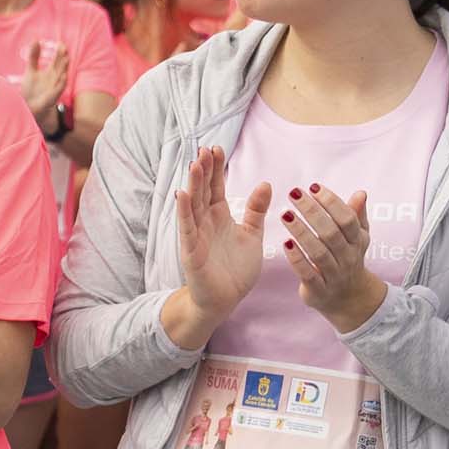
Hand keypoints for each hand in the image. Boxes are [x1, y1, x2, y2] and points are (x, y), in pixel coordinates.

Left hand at [17, 40, 70, 126]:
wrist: (28, 107)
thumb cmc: (32, 89)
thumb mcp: (31, 70)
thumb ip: (33, 56)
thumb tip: (35, 40)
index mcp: (50, 72)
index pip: (57, 60)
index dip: (59, 52)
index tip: (60, 43)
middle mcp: (55, 78)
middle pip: (60, 66)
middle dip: (62, 57)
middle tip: (63, 48)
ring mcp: (55, 87)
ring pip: (61, 75)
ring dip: (64, 68)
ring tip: (66, 59)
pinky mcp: (53, 96)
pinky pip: (59, 89)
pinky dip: (61, 82)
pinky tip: (63, 76)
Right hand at [172, 145, 270, 327]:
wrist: (225, 300)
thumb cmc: (235, 269)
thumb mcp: (252, 234)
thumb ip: (256, 210)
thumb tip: (266, 184)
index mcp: (219, 216)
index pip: (216, 187)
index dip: (216, 169)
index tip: (217, 148)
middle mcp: (205, 222)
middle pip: (203, 191)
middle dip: (204, 170)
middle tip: (205, 149)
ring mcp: (195, 235)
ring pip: (193, 205)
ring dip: (193, 184)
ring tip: (195, 164)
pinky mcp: (190, 251)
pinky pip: (186, 228)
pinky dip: (183, 211)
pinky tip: (181, 194)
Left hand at [282, 181, 387, 333]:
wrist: (349, 299)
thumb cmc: (348, 258)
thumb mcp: (357, 238)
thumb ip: (356, 215)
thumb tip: (361, 193)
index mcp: (357, 241)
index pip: (347, 218)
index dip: (331, 202)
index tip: (313, 187)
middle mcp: (348, 257)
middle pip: (331, 232)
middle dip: (312, 211)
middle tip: (294, 194)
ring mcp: (334, 275)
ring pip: (318, 252)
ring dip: (301, 232)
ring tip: (285, 214)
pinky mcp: (319, 290)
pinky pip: (308, 274)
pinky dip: (297, 259)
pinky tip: (285, 244)